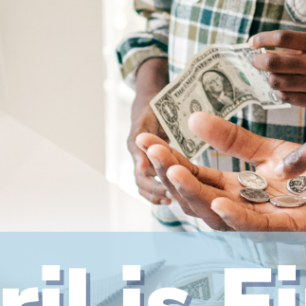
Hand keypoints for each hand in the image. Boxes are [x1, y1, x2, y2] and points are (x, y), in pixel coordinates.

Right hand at [128, 58, 170, 205]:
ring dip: (154, 194)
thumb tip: (141, 168)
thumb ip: (144, 138)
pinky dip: (156, 191)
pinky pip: (148, 182)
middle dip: (155, 191)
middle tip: (171, 197)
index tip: (166, 191)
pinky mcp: (148, 163)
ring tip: (170, 200)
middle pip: (141, 181)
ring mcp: (141, 160)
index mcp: (135, 145)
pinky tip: (169, 197)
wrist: (149, 106)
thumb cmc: (152, 109)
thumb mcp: (149, 119)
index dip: (151, 184)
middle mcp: (136, 155)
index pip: (140, 170)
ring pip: (143, 185)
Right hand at [143, 112, 305, 232]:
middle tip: (150, 150)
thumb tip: (192, 119)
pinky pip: (258, 226)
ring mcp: (267, 221)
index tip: (146, 139)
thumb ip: (232, 139)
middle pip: (198, 198)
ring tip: (173, 172)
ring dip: (194, 195)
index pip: (195, 177)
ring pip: (219, 215)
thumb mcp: (269, 151)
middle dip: (170, 175)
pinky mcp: (292, 228)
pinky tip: (218, 202)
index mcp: (240, 192)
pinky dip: (236, 217)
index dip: (169, 160)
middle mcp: (248, 209)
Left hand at [249, 30, 305, 117]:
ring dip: (271, 79)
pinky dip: (282, 93)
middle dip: (259, 61)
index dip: (262, 39)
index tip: (252, 42)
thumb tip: (273, 51)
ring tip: (273, 77)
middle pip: (274, 61)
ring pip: (279, 82)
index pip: (282, 38)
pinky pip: (290, 99)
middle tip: (255, 61)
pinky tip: (286, 90)